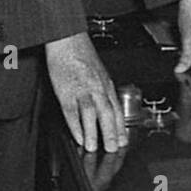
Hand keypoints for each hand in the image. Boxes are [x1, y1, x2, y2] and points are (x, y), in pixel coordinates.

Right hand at [45, 31, 126, 152]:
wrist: (68, 40)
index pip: (117, 109)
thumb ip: (102, 90)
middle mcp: (98, 88)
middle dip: (112, 134)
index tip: (124, 141)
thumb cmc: (81, 55)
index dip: (121, 127)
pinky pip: (72, 111)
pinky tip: (77, 136)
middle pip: (108, 114)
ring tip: (93, 147)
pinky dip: (75, 125)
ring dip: (93, 133)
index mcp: (106, 85)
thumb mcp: (98, 73)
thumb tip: (105, 107)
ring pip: (92, 114)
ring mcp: (82, 90)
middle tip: (113, 149)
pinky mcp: (66, 91)